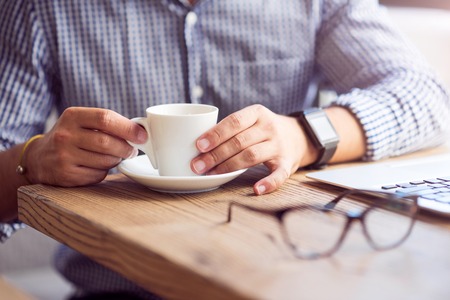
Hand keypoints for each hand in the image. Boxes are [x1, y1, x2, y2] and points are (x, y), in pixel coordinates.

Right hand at [26, 107, 146, 186]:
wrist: (40, 158)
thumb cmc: (71, 137)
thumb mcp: (82, 121)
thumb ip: (107, 123)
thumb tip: (140, 131)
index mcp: (72, 116)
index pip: (105, 118)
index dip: (128, 128)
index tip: (142, 136)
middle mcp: (65, 135)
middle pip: (107, 142)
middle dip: (126, 148)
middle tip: (132, 150)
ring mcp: (64, 156)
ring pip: (105, 161)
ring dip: (116, 160)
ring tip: (115, 157)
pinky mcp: (66, 176)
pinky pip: (98, 175)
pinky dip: (104, 172)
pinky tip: (98, 166)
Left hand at [191, 104, 316, 194]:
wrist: (299, 135)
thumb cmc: (263, 130)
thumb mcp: (251, 120)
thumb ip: (231, 129)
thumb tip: (199, 146)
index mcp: (257, 113)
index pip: (234, 122)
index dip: (215, 134)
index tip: (198, 145)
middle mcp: (269, 127)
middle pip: (239, 141)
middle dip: (215, 154)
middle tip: (197, 165)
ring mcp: (279, 146)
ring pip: (252, 156)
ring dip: (229, 167)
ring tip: (212, 174)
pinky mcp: (288, 163)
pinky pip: (279, 175)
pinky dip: (268, 183)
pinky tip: (256, 189)